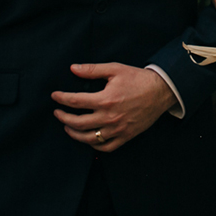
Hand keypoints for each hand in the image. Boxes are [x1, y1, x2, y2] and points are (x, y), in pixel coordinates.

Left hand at [52, 63, 176, 151]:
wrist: (161, 91)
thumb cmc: (138, 79)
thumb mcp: (115, 69)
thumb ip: (93, 70)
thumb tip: (73, 68)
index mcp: (105, 100)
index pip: (76, 101)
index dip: (62, 98)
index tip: (55, 96)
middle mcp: (109, 117)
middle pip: (78, 123)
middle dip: (63, 118)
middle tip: (57, 113)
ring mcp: (118, 129)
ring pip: (89, 138)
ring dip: (74, 134)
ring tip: (67, 127)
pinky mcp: (126, 136)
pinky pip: (106, 147)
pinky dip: (94, 145)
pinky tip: (88, 139)